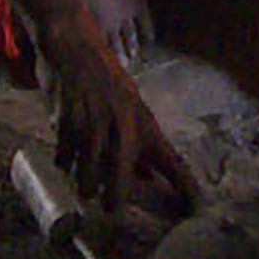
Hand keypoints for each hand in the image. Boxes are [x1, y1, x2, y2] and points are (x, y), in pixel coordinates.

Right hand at [44, 13, 199, 217]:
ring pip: (88, 173)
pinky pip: (65, 158)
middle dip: (115, 199)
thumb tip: (148, 180)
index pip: (171, 160)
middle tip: (110, 210)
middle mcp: (123, 123)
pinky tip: (67, 157)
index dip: (184, 187)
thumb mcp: (131, 108)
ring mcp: (93, 122)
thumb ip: (138, 144)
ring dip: (85, 183)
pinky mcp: (67, 120)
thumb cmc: (107, 83)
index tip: (193, 209)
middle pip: (121, 176)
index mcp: (144, 122)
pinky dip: (65, 162)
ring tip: (86, 187)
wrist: (75, 48)